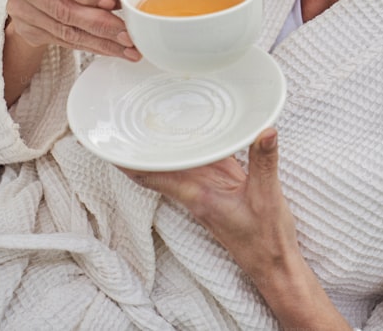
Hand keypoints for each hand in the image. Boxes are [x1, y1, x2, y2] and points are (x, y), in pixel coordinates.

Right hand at [0, 0, 138, 59]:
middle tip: (127, 34)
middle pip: (62, 9)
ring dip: (100, 42)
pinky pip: (63, 41)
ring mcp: (18, 8)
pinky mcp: (25, 29)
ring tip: (126, 47)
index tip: (112, 3)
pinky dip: (90, 46)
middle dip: (100, 24)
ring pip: (64, 30)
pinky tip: (110, 49)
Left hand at [122, 129, 351, 328]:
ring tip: (146, 117)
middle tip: (124, 117)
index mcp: (197, 195)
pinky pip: (201, 162)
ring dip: (164, 145)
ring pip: (178, 162)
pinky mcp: (222, 186)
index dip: (128, 161)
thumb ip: (264, 161)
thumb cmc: (265, 239)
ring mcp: (207, 189)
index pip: (152, 176)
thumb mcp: (267, 197)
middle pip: (159, 165)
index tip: (109, 144)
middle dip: (141, 145)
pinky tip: (190, 129)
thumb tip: (267, 130)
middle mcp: (196, 191)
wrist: (273, 265)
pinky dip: (193, 146)